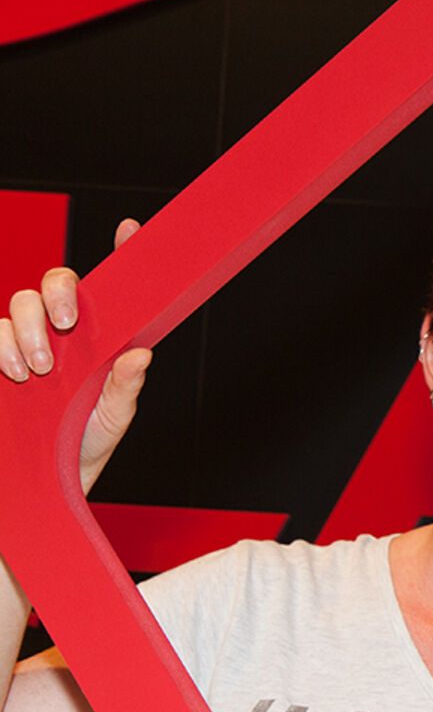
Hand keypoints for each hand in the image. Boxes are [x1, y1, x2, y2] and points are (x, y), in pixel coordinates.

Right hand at [0, 219, 149, 492]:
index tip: (131, 229)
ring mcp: (23, 342)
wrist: (47, 482)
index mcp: (96, 339)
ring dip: (26, 330)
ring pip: (17, 305)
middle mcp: (59, 333)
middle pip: (52, 284)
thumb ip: (124, 387)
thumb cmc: (84, 446)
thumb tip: (141, 355)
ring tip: (36, 371)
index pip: (106, 289)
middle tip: (65, 328)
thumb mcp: (111, 419)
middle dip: (55, 296)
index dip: (121, 253)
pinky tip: (9, 371)